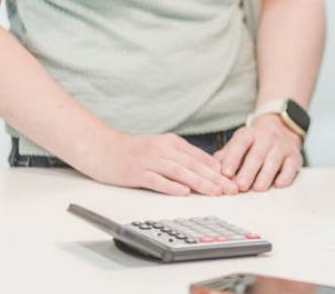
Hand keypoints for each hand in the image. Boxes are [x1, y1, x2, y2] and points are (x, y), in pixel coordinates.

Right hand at [77, 131, 238, 195]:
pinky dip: (171, 186)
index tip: (234, 181)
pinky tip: (184, 192)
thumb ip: (180, 157)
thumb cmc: (133, 152)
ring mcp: (149, 160)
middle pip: (194, 165)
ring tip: (215, 192)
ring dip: (200, 182)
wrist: (100, 148)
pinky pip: (156, 180)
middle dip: (216, 178)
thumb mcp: (160, 149)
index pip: (201, 157)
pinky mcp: (136, 171)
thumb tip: (206, 170)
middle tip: (231, 189)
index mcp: (172, 143)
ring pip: (180, 172)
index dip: (219, 170)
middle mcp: (163, 149)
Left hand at [214, 114, 303, 191]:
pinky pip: (291, 166)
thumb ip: (225, 156)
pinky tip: (279, 184)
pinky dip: (286, 175)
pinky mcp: (295, 156)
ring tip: (258, 188)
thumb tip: (211, 171)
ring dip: (266, 175)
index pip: (239, 144)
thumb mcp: (238, 144)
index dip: (232, 158)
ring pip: (274, 160)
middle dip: (248, 171)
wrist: (282, 130)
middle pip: (257, 155)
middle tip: (240, 186)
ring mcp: (282, 146)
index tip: (225, 173)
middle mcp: (266, 138)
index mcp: (248, 135)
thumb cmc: (254, 144)